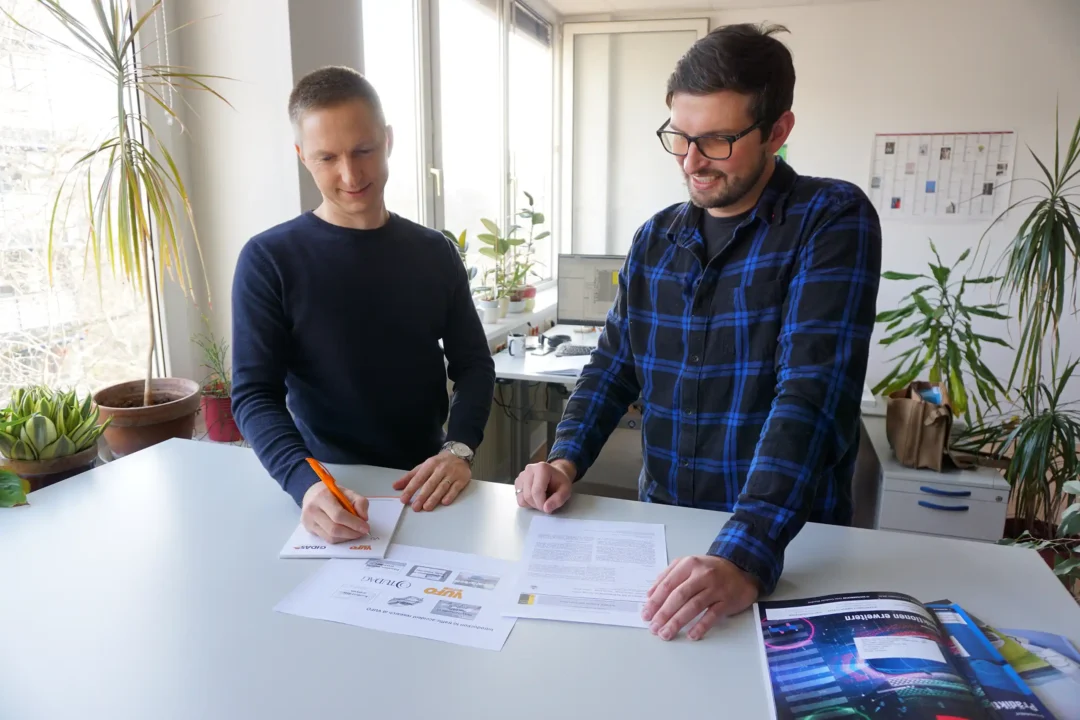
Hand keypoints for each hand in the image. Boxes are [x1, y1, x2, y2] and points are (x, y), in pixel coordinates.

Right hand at [301, 482, 369, 542]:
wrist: (312, 494)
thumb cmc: (331, 493)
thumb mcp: (348, 492)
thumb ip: (360, 502)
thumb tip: (364, 518)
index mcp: (322, 497)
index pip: (338, 515)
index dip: (354, 523)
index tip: (365, 527)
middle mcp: (312, 510)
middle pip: (334, 529)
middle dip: (352, 533)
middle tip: (363, 532)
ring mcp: (309, 522)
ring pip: (330, 537)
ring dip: (347, 537)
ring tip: (356, 532)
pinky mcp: (309, 530)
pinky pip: (327, 539)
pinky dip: (340, 539)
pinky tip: (346, 534)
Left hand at [392, 451, 470, 510]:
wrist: (459, 454)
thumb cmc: (438, 463)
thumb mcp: (423, 466)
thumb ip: (410, 477)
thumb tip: (395, 486)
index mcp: (429, 465)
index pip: (418, 478)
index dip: (410, 489)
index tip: (403, 499)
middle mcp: (440, 469)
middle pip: (430, 484)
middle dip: (422, 496)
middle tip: (415, 507)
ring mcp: (452, 474)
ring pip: (442, 487)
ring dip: (434, 498)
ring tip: (427, 507)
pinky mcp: (462, 479)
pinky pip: (455, 488)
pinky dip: (450, 495)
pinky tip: (444, 502)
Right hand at [514, 460, 574, 512]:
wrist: (555, 474)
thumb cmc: (560, 482)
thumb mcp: (566, 490)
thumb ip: (558, 500)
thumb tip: (546, 509)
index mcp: (542, 468)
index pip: (537, 491)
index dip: (541, 504)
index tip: (548, 508)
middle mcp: (529, 469)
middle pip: (528, 495)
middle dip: (537, 505)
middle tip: (546, 505)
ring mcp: (522, 475)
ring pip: (521, 497)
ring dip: (531, 504)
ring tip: (541, 499)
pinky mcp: (518, 481)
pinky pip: (518, 497)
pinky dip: (526, 501)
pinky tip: (534, 497)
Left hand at [642, 555, 759, 640]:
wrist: (741, 569)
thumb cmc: (710, 570)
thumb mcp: (688, 565)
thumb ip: (668, 576)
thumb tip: (650, 595)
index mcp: (689, 564)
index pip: (668, 584)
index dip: (655, 601)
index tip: (646, 615)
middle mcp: (702, 574)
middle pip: (679, 596)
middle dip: (664, 614)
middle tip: (654, 628)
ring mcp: (716, 588)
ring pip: (693, 606)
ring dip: (677, 622)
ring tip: (666, 634)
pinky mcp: (727, 600)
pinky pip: (712, 615)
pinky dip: (701, 626)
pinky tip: (691, 635)